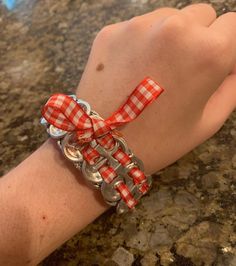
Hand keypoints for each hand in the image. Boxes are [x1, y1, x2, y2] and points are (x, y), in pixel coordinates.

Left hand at [76, 4, 235, 173]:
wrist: (101, 144)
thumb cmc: (158, 141)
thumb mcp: (207, 122)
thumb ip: (231, 88)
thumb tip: (232, 67)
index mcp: (207, 52)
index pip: (234, 25)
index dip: (228, 46)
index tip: (215, 64)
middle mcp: (174, 29)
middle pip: (203, 15)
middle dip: (200, 39)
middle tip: (183, 70)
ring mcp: (138, 27)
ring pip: (170, 17)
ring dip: (171, 37)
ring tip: (155, 71)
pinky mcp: (111, 31)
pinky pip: (139, 27)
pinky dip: (142, 42)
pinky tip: (132, 69)